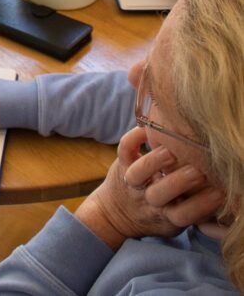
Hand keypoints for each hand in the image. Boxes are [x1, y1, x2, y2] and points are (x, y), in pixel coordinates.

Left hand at [75, 127, 225, 250]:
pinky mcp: (122, 164)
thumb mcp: (179, 219)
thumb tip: (233, 203)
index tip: (219, 192)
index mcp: (166, 214)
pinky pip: (124, 149)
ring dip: (154, 161)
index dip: (202, 205)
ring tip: (170, 152)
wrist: (117, 213)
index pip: (183, 215)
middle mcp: (149, 199)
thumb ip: (201, 212)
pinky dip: (133, 137)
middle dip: (180, 182)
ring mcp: (133, 182)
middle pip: (160, 195)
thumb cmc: (160, 213)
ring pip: (138, 173)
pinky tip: (146, 130)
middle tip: (198, 171)